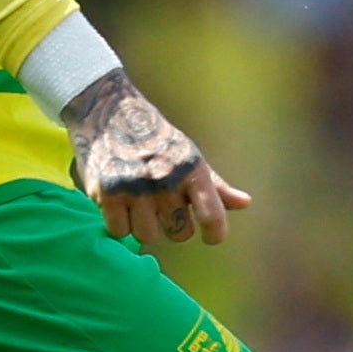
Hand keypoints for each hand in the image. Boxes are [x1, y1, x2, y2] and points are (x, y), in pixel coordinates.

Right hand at [63, 70, 251, 244]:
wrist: (111, 114)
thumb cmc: (158, 141)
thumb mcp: (190, 158)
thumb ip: (215, 186)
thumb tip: (245, 203)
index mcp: (191, 171)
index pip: (213, 215)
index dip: (216, 233)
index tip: (211, 237)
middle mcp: (165, 180)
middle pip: (179, 234)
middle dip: (173, 225)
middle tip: (163, 207)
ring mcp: (136, 187)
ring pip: (147, 235)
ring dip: (143, 224)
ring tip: (139, 202)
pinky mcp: (107, 193)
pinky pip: (120, 230)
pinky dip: (120, 222)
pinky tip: (119, 203)